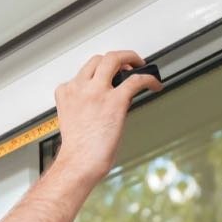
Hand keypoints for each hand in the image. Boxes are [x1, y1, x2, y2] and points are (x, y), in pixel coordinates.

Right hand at [54, 50, 162, 183]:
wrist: (79, 163)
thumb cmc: (77, 150)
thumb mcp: (72, 120)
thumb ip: (84, 106)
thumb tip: (106, 102)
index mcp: (67, 94)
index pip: (81, 73)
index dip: (97, 72)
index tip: (108, 76)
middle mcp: (80, 89)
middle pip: (98, 59)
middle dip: (115, 59)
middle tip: (126, 65)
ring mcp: (97, 92)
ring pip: (114, 59)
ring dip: (130, 58)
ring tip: (140, 65)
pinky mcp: (115, 100)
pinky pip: (137, 80)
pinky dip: (150, 79)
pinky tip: (154, 85)